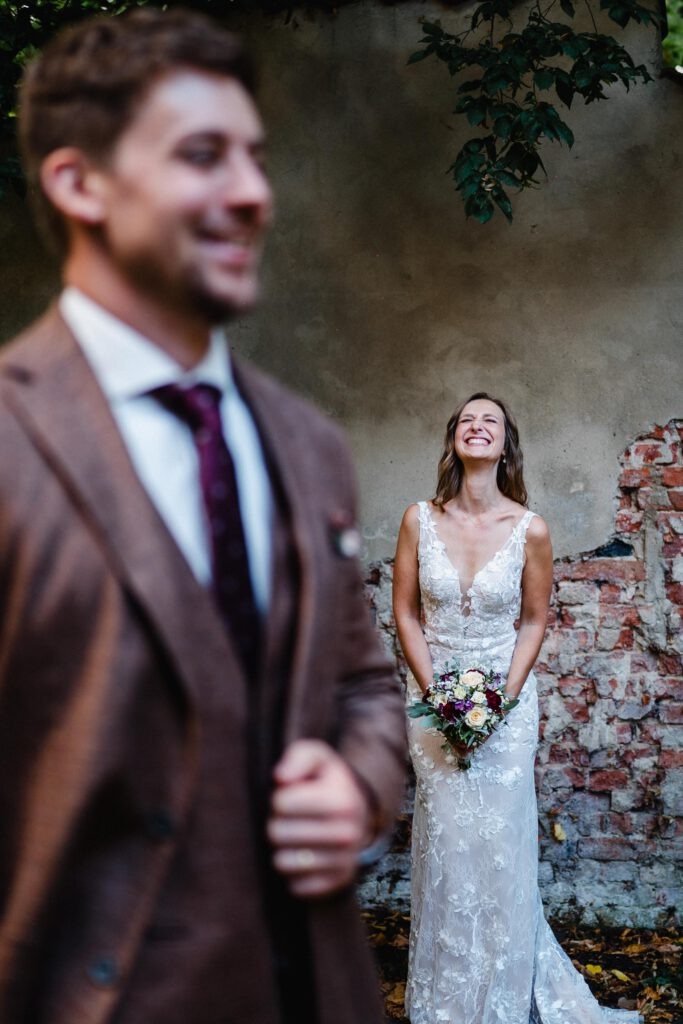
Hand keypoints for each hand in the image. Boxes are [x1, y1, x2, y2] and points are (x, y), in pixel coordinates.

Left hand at [267, 739, 372, 898]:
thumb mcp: (317, 758)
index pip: (280, 803)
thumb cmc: (326, 782)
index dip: (278, 798)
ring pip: (282, 862)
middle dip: (277, 823)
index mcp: (342, 800)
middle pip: (276, 834)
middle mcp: (348, 834)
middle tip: (290, 819)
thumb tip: (281, 778)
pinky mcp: (338, 884)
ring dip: (282, 849)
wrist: (358, 813)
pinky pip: (295, 886)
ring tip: (295, 837)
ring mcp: (345, 862)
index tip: (291, 796)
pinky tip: (304, 856)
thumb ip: (298, 758)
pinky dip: (293, 873)